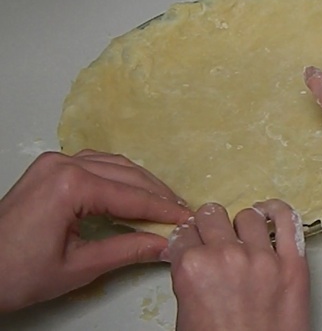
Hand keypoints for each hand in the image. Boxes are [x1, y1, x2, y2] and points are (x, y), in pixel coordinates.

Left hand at [0, 150, 190, 311]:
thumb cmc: (18, 274)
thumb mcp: (79, 267)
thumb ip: (128, 250)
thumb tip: (167, 245)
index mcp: (71, 186)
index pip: (133, 196)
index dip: (164, 210)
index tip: (189, 220)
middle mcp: (64, 164)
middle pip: (127, 176)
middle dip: (158, 196)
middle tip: (182, 215)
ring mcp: (55, 162)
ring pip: (115, 165)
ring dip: (142, 184)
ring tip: (165, 205)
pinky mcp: (50, 168)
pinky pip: (97, 164)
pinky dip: (121, 177)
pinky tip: (134, 192)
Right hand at [169, 200, 309, 330]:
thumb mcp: (186, 313)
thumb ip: (189, 277)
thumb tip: (194, 258)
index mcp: (192, 268)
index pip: (184, 232)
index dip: (189, 239)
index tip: (195, 242)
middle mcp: (226, 256)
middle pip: (213, 215)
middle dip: (211, 227)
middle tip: (216, 240)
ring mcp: (263, 258)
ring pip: (248, 216)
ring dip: (243, 226)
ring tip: (245, 238)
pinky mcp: (293, 264)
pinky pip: (288, 220)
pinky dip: (278, 212)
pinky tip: (270, 215)